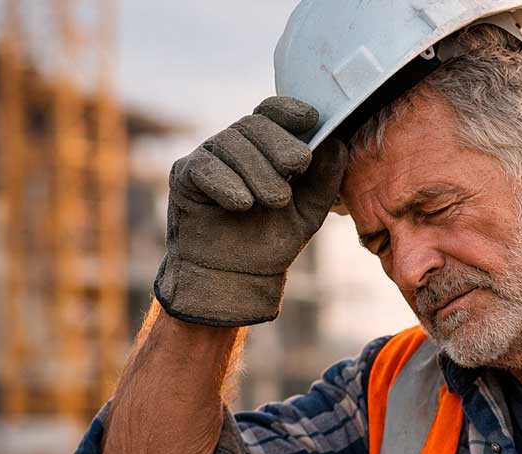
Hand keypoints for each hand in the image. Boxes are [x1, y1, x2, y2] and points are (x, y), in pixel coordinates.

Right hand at [154, 96, 347, 325]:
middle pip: (254, 123)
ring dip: (258, 171)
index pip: (273, 111)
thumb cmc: (272, 238)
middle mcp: (235, 145)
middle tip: (297, 168)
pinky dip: (227, 184)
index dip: (290, 110)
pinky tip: (242, 204)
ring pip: (231, 143)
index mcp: (264, 146)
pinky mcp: (184, 176)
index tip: (310, 120)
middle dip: (280, 144)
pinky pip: (205, 167)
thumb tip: (337, 143)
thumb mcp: (310, 209)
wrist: (237, 276)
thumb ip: (325, 177)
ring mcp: (208, 157)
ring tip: (275, 202)